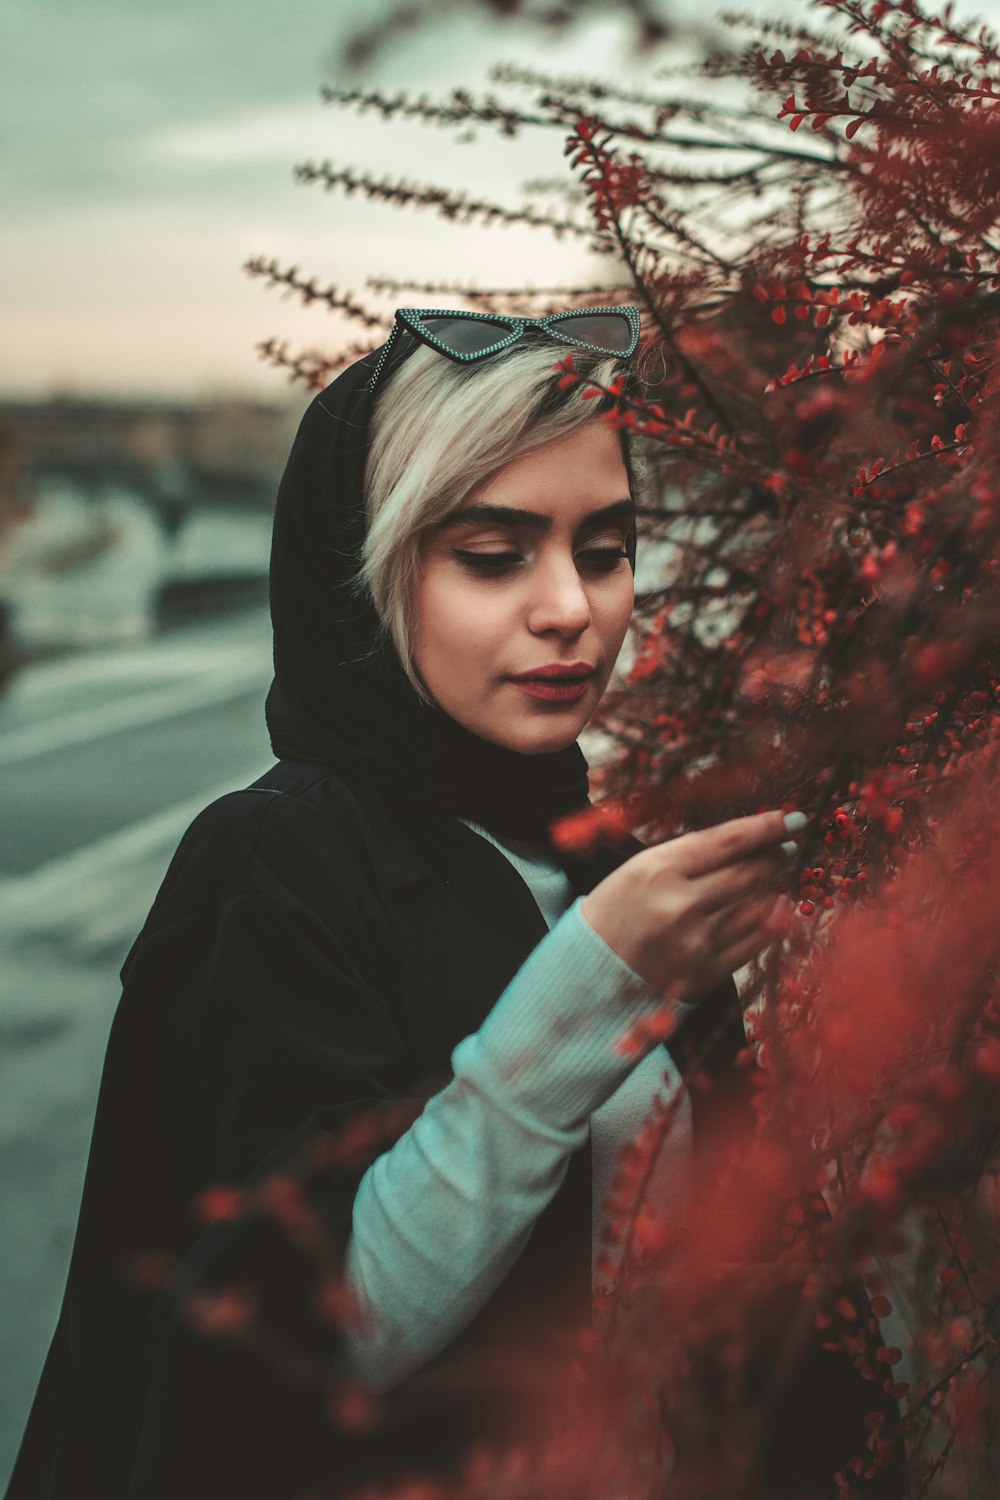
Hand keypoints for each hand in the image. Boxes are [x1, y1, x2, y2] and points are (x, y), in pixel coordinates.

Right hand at [581, 810, 799, 998]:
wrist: (588, 973)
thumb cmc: (614, 912)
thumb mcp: (640, 869)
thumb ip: (690, 856)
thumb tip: (747, 842)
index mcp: (657, 870)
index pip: (726, 841)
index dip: (765, 828)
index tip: (791, 818)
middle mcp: (679, 905)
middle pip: (747, 872)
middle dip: (774, 856)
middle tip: (787, 847)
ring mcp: (694, 943)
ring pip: (756, 906)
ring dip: (772, 886)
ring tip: (775, 875)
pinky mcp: (705, 973)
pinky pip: (753, 942)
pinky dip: (769, 921)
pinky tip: (773, 908)